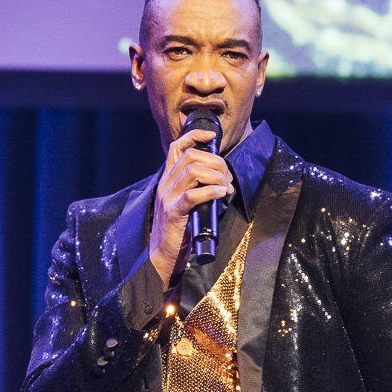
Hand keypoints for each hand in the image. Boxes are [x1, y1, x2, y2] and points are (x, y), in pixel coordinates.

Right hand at [147, 128, 233, 283]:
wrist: (163, 255)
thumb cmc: (179, 230)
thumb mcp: (186, 204)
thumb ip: (196, 189)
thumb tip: (222, 180)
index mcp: (168, 180)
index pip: (177, 148)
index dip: (194, 136)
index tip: (211, 136)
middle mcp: (165, 184)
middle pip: (191, 157)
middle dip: (215, 162)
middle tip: (228, 178)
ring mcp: (167, 198)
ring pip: (192, 171)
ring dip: (216, 176)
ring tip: (226, 188)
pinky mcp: (174, 212)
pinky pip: (193, 195)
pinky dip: (211, 191)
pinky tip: (221, 194)